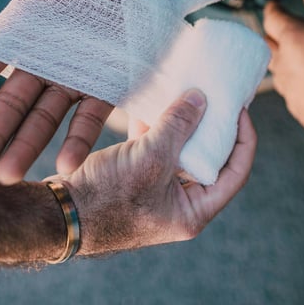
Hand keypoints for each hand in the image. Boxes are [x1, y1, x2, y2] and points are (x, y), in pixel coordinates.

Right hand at [0, 0, 117, 183]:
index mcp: (25, 28)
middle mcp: (46, 57)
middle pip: (10, 103)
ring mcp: (77, 73)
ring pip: (45, 117)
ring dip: (28, 146)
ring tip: (10, 178)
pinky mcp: (110, 82)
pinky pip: (91, 116)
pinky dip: (80, 140)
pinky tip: (69, 166)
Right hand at [64, 90, 256, 254]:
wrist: (61, 213)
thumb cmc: (108, 196)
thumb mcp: (151, 157)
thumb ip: (178, 126)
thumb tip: (201, 99)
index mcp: (194, 211)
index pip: (235, 173)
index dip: (243, 140)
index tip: (240, 110)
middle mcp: (180, 203)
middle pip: (209, 159)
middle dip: (211, 126)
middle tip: (217, 96)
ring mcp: (158, 190)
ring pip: (181, 150)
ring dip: (182, 122)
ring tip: (189, 91)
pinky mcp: (137, 177)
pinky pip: (155, 148)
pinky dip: (156, 127)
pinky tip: (154, 101)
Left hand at [263, 0, 303, 142]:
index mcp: (295, 39)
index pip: (271, 19)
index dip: (274, 10)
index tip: (275, 7)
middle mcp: (285, 66)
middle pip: (269, 46)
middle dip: (277, 37)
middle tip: (291, 32)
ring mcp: (291, 92)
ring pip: (279, 71)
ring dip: (288, 62)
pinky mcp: (300, 112)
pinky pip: (293, 93)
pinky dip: (300, 85)